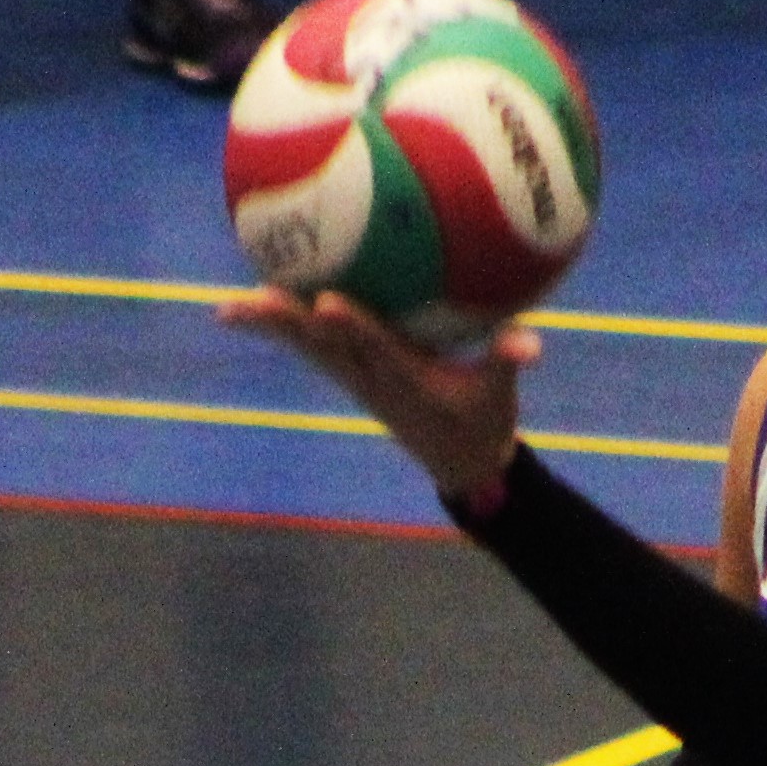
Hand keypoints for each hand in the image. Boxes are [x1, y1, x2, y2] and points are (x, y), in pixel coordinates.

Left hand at [217, 286, 536, 499]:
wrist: (461, 465)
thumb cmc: (483, 424)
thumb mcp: (500, 398)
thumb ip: (509, 362)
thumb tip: (533, 342)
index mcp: (407, 381)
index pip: (375, 350)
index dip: (352, 327)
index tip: (327, 303)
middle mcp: (372, 380)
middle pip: (324, 349)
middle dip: (290, 325)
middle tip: (253, 301)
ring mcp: (358, 381)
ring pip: (309, 350)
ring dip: (273, 329)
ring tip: (233, 307)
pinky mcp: (353, 378)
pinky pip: (315, 349)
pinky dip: (286, 328)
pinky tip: (259, 302)